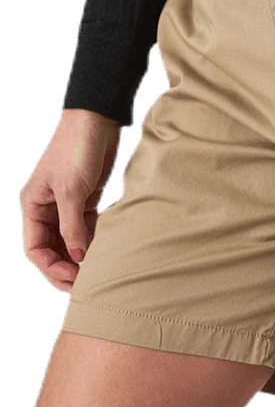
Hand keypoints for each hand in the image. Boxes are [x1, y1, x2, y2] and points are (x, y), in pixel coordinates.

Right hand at [19, 108, 121, 292]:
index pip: (35, 248)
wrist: (97, 121)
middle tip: (88, 284)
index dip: (51, 268)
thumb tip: (79, 258)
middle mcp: (46, 208)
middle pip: (54, 248)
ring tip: (100, 271)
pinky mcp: (87, 199)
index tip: (73, 278)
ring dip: (83, 256)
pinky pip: (88, 228)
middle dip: (68, 267)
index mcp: (33, 206)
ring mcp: (67, 205)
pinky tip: (108, 250)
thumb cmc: (77, 150)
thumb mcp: (72, 190)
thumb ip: (73, 226)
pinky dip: (96, 240)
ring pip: (72, 240)